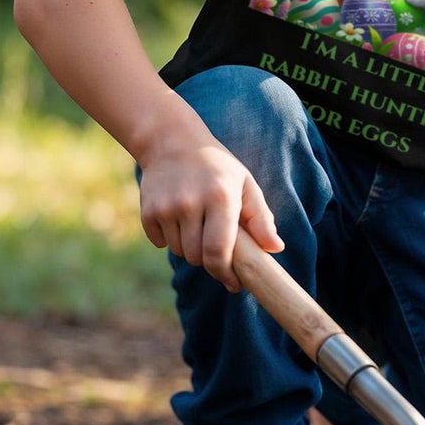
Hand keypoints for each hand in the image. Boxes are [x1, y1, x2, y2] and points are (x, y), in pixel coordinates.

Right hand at [138, 139, 280, 290]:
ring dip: (190, 248)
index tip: (234, 283)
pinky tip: (178, 218)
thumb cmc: (217, 167)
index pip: (219, 251)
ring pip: (179, 252)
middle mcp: (191, 203)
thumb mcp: (245, 184)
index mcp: (221, 197)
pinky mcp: (148, 211)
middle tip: (215, 246)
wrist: (172, 141)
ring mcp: (167, 207)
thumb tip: (276, 248)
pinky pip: (160, 243)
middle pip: (197, 257)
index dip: (225, 273)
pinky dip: (169, 239)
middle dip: (209, 260)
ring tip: (198, 224)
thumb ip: (261, 217)